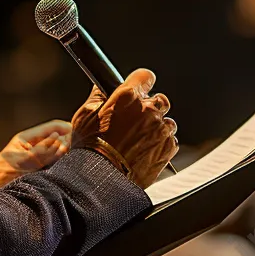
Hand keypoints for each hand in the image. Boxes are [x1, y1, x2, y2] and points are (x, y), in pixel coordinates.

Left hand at [0, 120, 71, 192]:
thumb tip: (60, 138)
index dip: (66, 128)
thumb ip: (42, 151)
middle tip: (77, 149)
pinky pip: (55, 163)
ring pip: (58, 151)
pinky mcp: (40, 170)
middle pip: (57, 138)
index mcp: (27, 139)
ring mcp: (37, 158)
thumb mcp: (22, 161)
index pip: (53, 127)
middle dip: (68, 141)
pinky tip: (66, 165)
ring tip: (72, 157)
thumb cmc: (1, 176)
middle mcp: (34, 146)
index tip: (79, 134)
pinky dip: (62, 163)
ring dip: (66, 153)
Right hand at [70, 68, 177, 188]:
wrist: (102, 179)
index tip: (138, 88)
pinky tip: (145, 151)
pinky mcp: (168, 147)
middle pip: (159, 99)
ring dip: (156, 127)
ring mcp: (160, 129)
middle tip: (135, 120)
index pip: (144, 76)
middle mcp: (148, 110)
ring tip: (139, 140)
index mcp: (128, 97)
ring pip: (166, 121)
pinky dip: (161, 144)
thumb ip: (96, 97)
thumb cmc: (91, 150)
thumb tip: (100, 87)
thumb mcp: (84, 117)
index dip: (140, 83)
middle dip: (149, 107)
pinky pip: (170, 140)